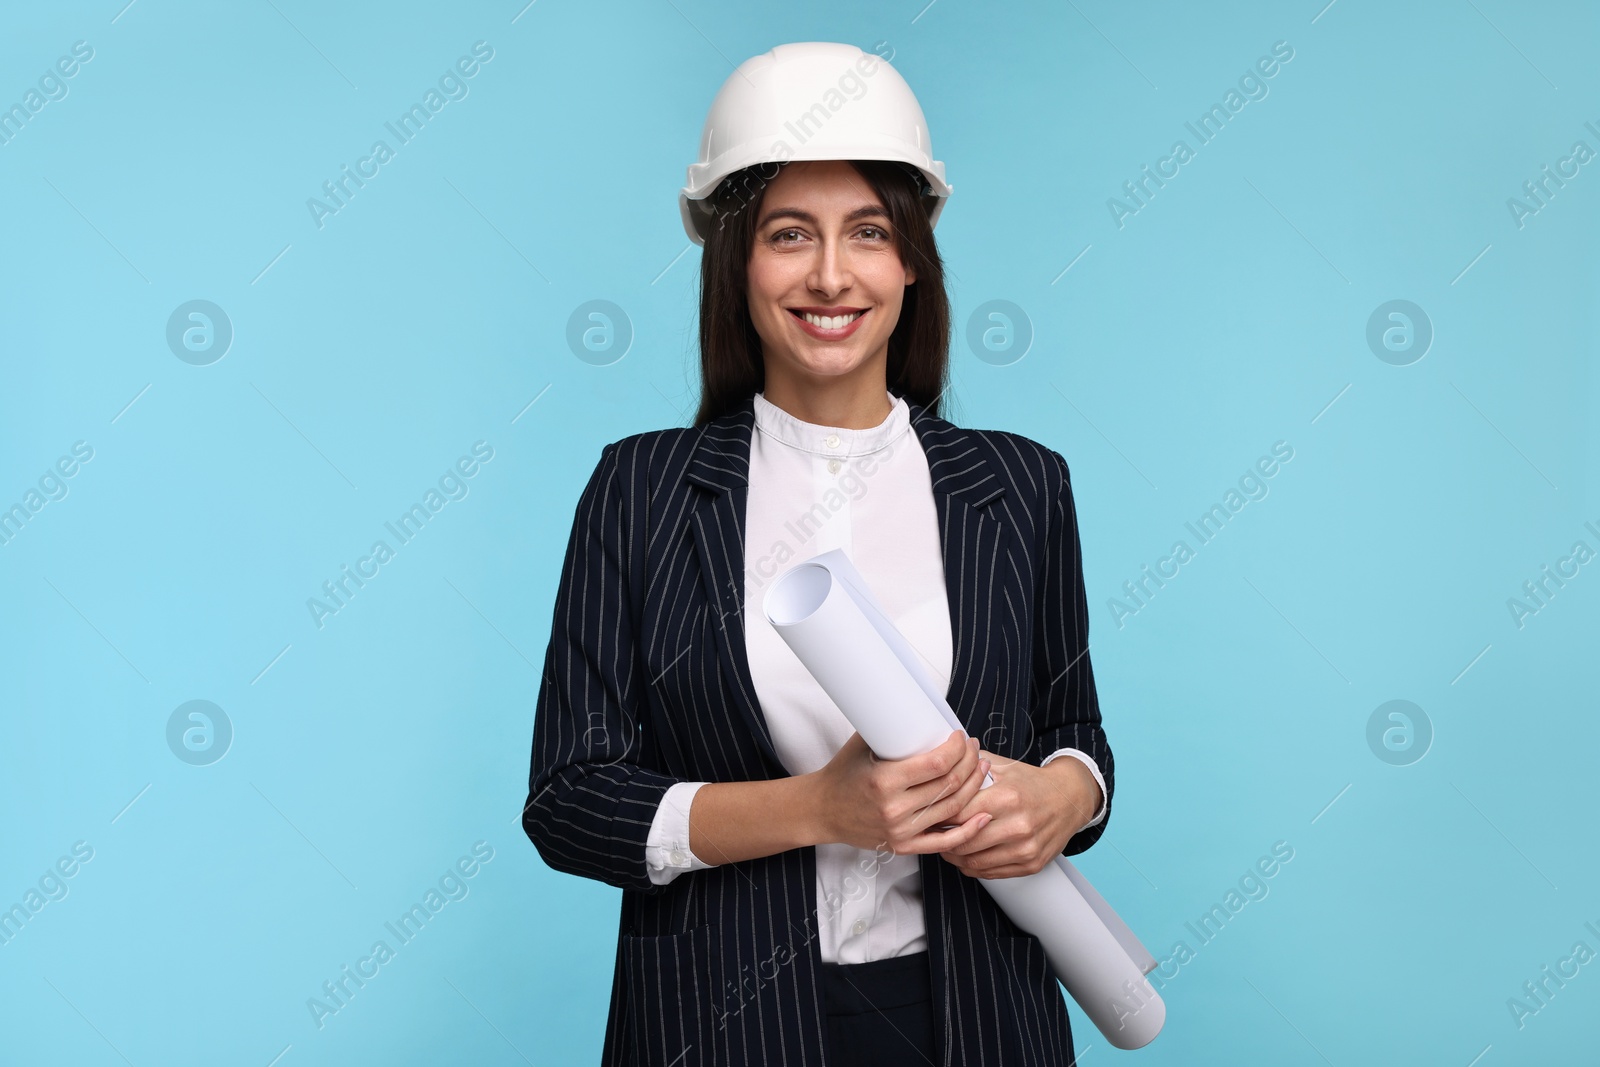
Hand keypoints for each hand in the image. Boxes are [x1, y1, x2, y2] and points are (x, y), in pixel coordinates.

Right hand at [812, 730, 992, 856]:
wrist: (823, 810)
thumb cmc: (843, 773)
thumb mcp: (863, 744)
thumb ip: (892, 729)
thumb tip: (922, 707)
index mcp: (884, 781)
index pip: (937, 764)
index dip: (957, 748)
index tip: (961, 737)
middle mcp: (894, 808)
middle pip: (949, 784)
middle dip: (969, 762)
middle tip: (974, 748)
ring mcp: (900, 830)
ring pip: (952, 808)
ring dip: (973, 786)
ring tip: (980, 768)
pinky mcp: (904, 846)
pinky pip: (944, 842)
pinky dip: (969, 830)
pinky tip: (984, 816)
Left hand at [937, 751, 1099, 878]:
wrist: (1070, 799)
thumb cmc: (1032, 782)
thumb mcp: (1004, 766)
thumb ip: (972, 766)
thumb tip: (941, 767)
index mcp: (1008, 797)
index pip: (959, 812)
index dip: (939, 814)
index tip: (930, 813)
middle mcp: (1018, 825)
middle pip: (965, 840)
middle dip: (943, 838)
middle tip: (932, 833)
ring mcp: (1026, 848)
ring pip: (975, 861)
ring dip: (954, 857)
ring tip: (946, 846)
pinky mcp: (1032, 864)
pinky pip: (992, 873)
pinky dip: (973, 867)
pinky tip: (965, 857)